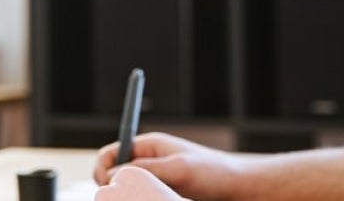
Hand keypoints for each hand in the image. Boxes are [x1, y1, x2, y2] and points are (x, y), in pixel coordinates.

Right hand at [93, 132, 240, 199]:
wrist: (240, 189)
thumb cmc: (215, 172)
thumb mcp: (179, 168)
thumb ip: (145, 170)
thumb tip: (112, 177)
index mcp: (149, 146)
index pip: (110, 154)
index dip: (102, 170)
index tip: (107, 185)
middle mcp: (148, 163)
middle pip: (113, 177)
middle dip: (113, 189)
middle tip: (127, 199)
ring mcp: (155, 181)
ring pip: (127, 193)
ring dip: (130, 199)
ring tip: (151, 200)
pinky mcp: (162, 197)